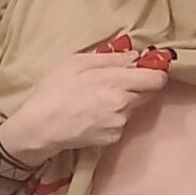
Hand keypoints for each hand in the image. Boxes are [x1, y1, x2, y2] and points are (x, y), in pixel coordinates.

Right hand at [0, 49, 168, 160]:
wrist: (39, 128)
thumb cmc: (53, 91)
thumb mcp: (76, 63)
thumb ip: (110, 58)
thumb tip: (135, 56)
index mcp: (115, 83)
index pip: (156, 79)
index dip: (155, 72)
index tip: (146, 68)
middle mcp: (123, 105)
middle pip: (149, 93)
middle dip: (138, 85)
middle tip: (115, 81)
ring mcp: (119, 124)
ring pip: (134, 107)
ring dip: (124, 100)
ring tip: (98, 98)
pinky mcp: (113, 138)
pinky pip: (122, 122)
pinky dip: (114, 116)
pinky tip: (94, 113)